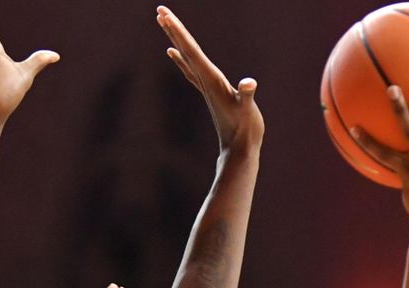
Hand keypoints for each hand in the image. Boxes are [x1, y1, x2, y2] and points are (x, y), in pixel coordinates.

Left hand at [157, 6, 263, 151]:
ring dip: (176, 39)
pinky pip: (191, 70)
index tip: (165, 15)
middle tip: (160, 10)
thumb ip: (247, 96)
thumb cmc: (245, 130)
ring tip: (165, 23)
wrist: (238, 151)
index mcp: (211, 80)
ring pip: (186, 57)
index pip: (192, 51)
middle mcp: (205, 81)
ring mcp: (206, 87)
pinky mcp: (210, 93)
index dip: (179, 31)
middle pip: (185, 49)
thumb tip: (248, 84)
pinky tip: (173, 52)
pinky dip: (182, 58)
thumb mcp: (248, 111)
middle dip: (173, 29)